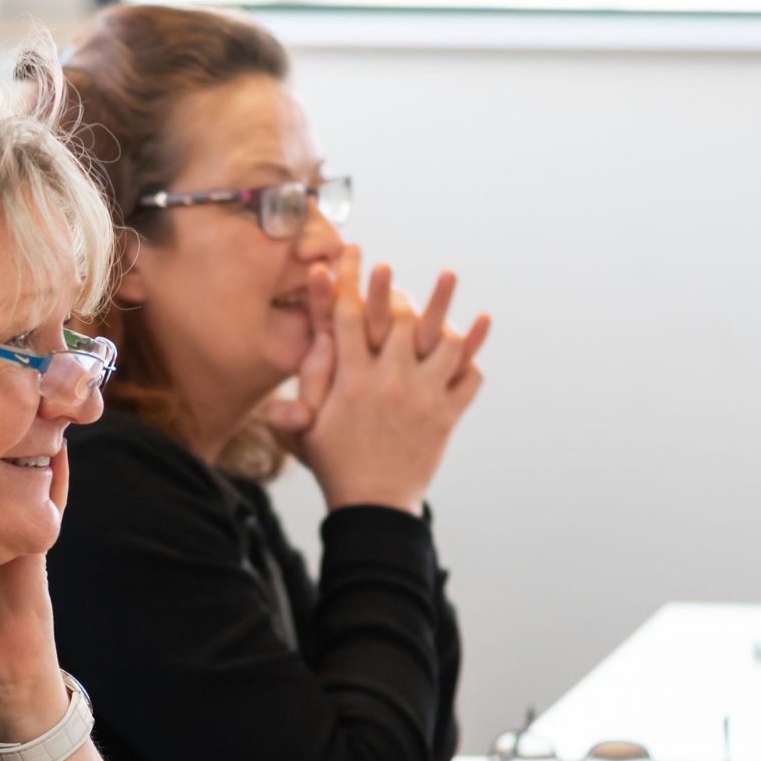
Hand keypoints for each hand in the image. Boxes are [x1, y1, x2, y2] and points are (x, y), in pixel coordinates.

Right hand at [295, 257, 489, 512]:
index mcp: (352, 381)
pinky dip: (475, 351)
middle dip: (393, 289)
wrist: (374, 505)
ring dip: (446, 307)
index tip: (352, 255)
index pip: (349, 318)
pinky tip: (482, 323)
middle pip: (400, 320)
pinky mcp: (446, 415)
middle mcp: (390, 382)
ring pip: (443, 342)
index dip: (349, 282)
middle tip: (390, 267)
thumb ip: (290, 409)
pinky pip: (470, 376)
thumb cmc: (334, 467)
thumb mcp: (304, 437)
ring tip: (448, 273)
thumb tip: (278, 399)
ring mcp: (423, 397)